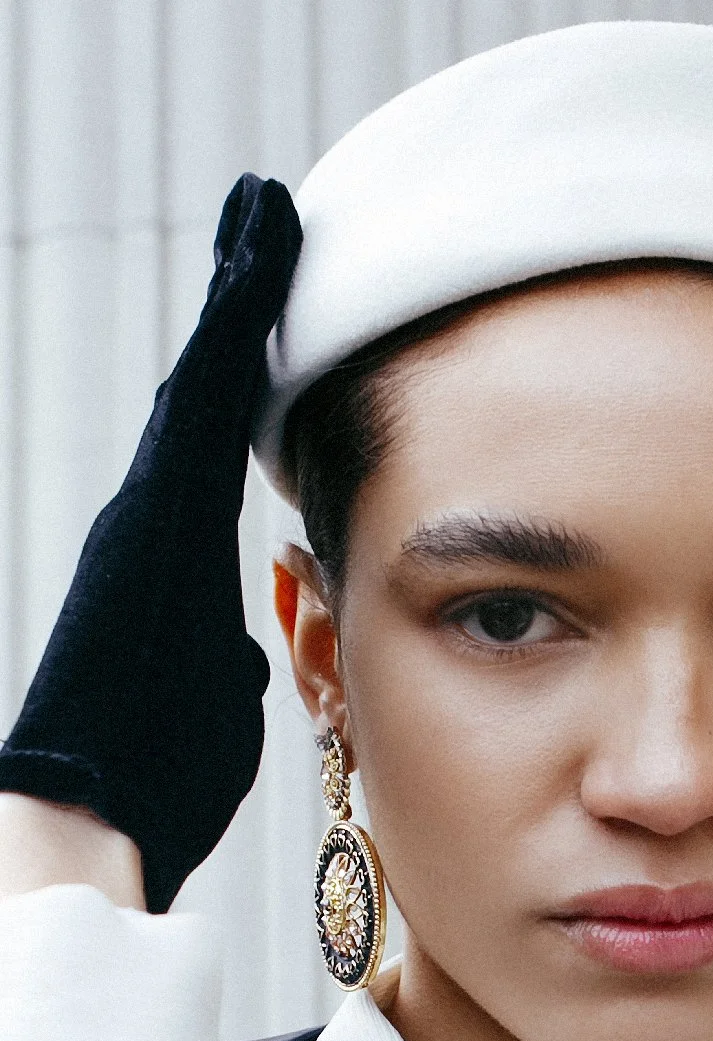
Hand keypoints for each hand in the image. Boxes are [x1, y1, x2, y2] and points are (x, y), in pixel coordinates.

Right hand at [0, 174, 301, 911]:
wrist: (86, 801)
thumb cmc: (152, 769)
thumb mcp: (212, 699)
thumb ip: (226, 655)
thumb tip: (245, 642)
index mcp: (174, 562)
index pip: (218, 451)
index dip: (245, 380)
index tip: (275, 311)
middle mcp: (156, 520)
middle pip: (203, 396)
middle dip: (235, 311)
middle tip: (265, 223)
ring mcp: (149, 511)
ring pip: (200, 385)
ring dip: (235, 300)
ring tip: (267, 217)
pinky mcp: (154, 511)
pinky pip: (202, 405)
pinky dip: (230, 336)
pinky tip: (258, 267)